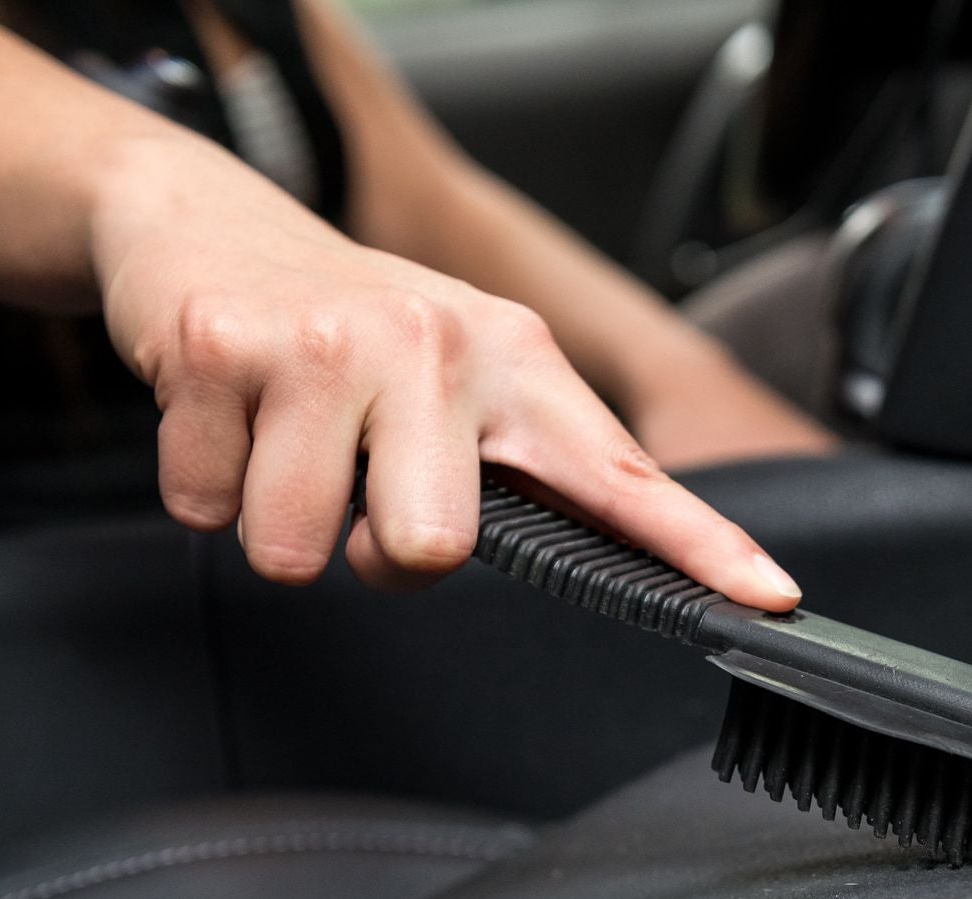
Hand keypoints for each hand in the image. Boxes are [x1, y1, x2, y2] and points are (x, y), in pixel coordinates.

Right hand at [89, 136, 801, 608]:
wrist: (210, 226)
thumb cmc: (353, 333)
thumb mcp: (462, 381)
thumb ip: (524, 470)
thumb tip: (589, 558)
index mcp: (516, 363)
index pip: (621, 474)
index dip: (701, 546)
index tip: (768, 599)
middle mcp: (437, 345)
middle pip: (425, 553)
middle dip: (376, 554)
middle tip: (360, 488)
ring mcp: (327, 343)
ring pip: (296, 548)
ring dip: (280, 520)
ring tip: (289, 442)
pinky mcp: (220, 349)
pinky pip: (204, 508)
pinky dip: (205, 485)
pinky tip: (230, 416)